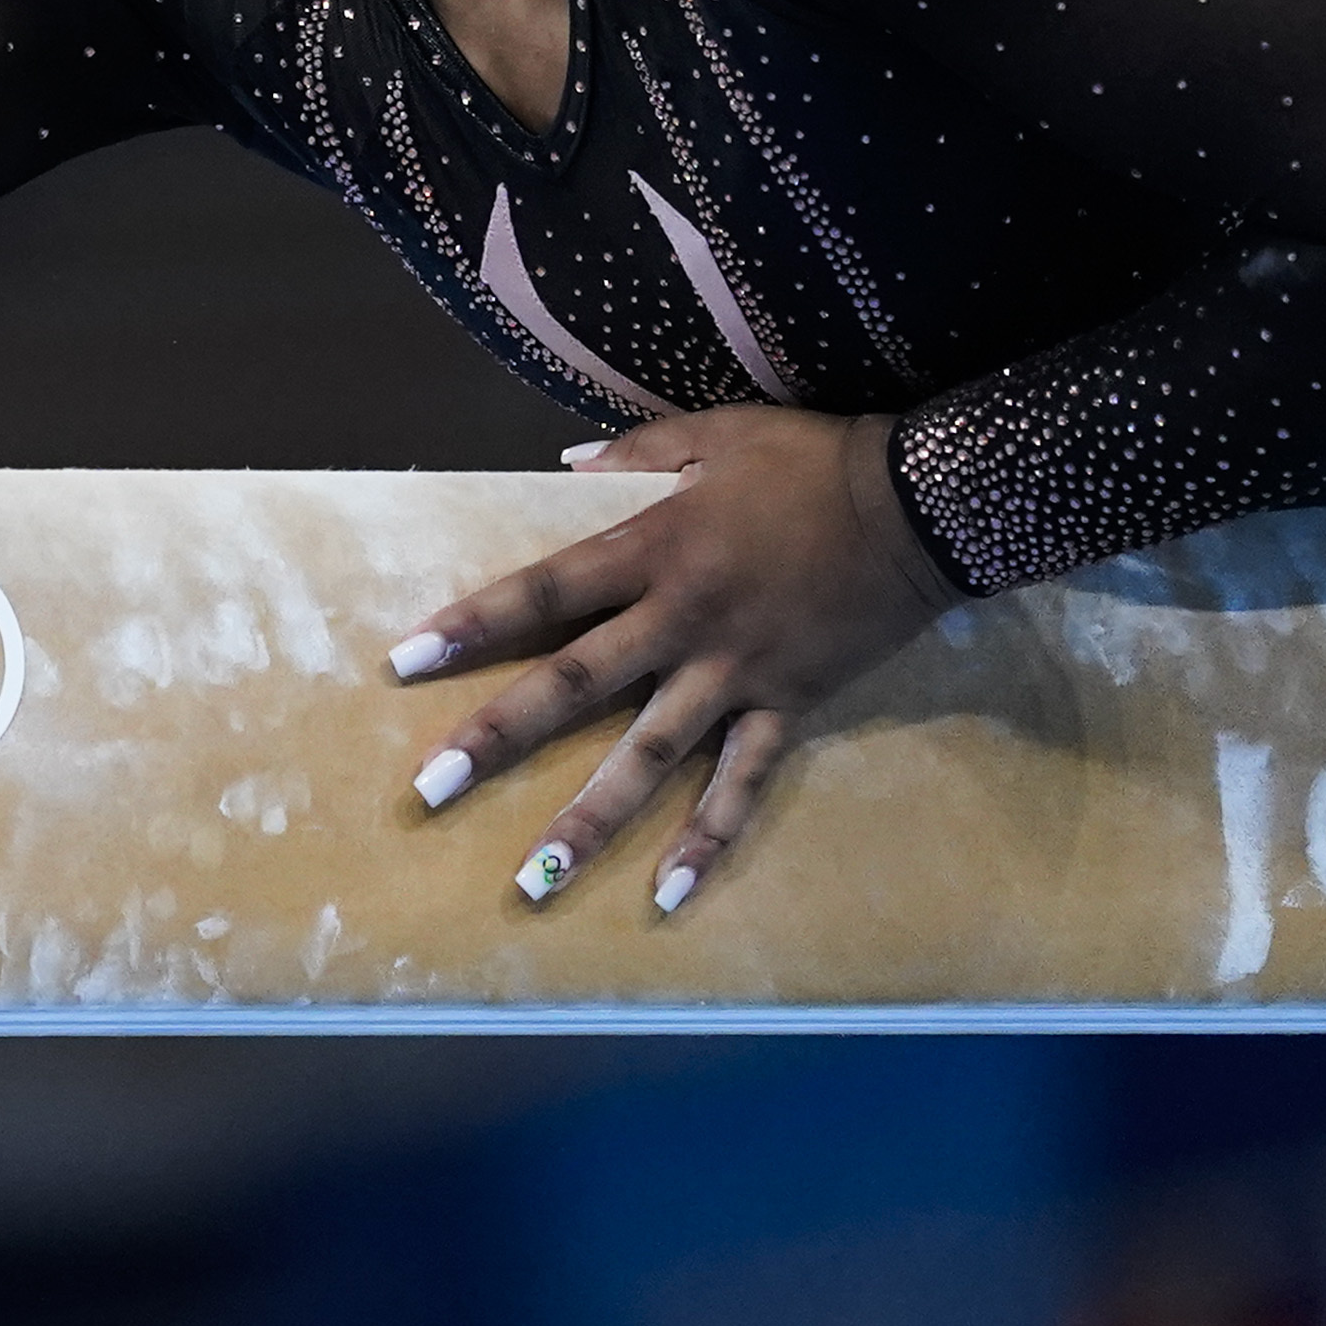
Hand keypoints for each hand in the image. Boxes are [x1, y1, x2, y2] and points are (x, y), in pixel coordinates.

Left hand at [388, 405, 959, 912]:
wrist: (921, 502)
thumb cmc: (811, 459)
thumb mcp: (715, 431)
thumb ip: (636, 453)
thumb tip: (566, 464)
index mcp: (652, 549)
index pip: (542, 594)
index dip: (473, 626)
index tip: (404, 663)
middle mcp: (681, 622)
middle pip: (573, 687)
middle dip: (497, 739)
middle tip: (428, 792)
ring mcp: (734, 674)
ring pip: (647, 758)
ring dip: (588, 821)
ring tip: (533, 881)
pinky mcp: (788, 708)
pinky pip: (743, 785)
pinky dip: (708, 839)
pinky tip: (667, 894)